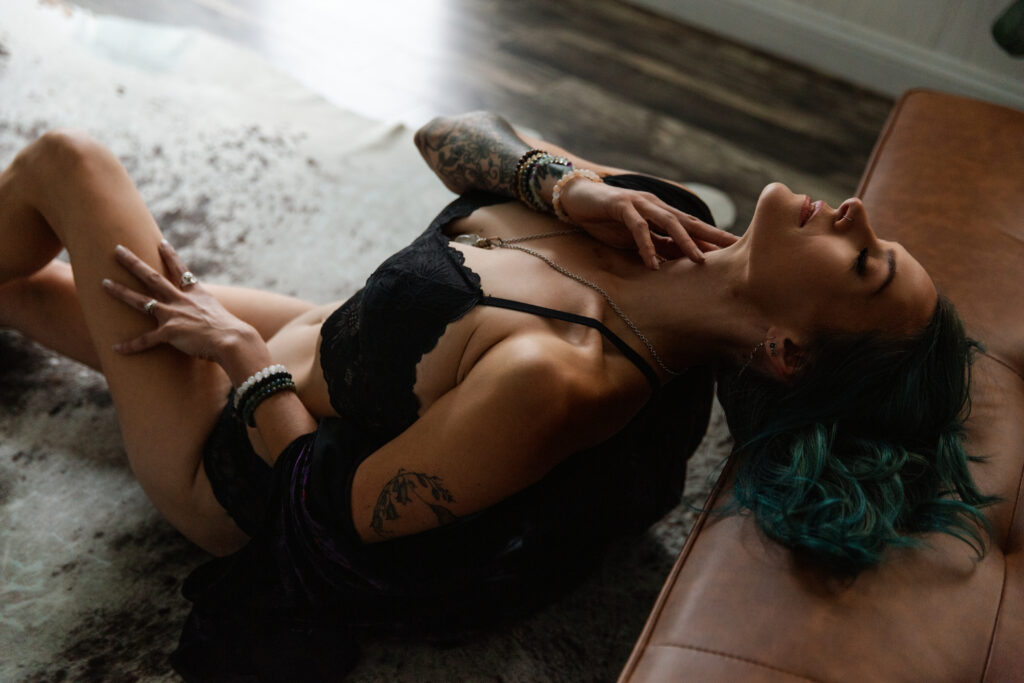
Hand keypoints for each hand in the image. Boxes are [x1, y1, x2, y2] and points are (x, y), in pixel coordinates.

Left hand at [103, 241, 255, 361]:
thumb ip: (209, 314)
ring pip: (142, 300)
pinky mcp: (170, 332)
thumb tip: (212, 320)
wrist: (231, 339)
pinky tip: (117, 349)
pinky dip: (131, 346)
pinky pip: (146, 340)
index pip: (181, 270)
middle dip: (133, 263)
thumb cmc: (231, 331)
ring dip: (121, 292)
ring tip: (104, 283)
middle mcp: (181, 300)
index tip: (160, 243)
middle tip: (117, 250)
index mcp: (196, 294)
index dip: (170, 256)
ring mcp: (174, 314)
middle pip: (152, 278)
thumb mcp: (220, 314)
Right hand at [559, 179, 737, 267]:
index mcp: (661, 212)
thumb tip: (679, 261)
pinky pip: (638, 228)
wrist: (575, 196)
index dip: (714, 237)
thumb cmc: (605, 219)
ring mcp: (639, 203)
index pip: (693, 226)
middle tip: (735, 249)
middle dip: (713, 236)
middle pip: (689, 222)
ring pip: (668, 222)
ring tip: (699, 261)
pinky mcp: (621, 206)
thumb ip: (656, 244)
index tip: (736, 250)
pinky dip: (647, 245)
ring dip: (685, 242)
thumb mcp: (634, 237)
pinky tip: (653, 263)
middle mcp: (655, 205)